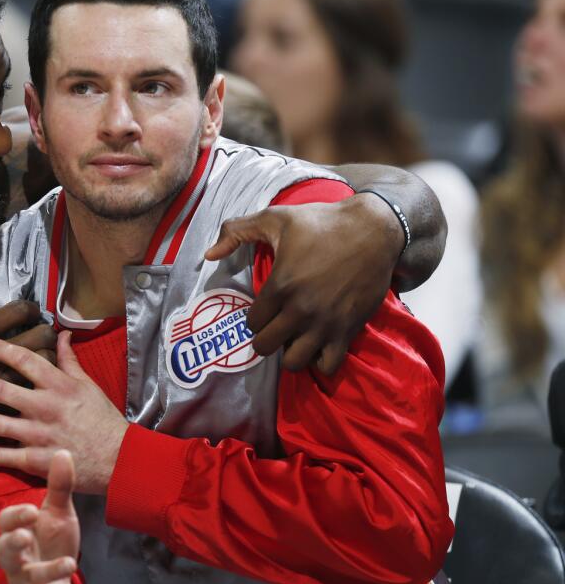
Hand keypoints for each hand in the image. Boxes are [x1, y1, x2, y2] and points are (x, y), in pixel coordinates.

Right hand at [0, 279, 56, 462]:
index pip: (19, 311)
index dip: (30, 307)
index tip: (31, 312)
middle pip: (41, 337)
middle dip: (47, 331)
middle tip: (42, 334)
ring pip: (45, 369)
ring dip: (49, 360)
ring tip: (44, 359)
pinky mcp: (1, 416)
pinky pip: (34, 397)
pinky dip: (38, 390)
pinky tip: (35, 388)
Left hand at [0, 331, 127, 493]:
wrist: (119, 460)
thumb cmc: (102, 420)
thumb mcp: (89, 384)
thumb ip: (69, 360)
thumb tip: (60, 333)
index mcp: (59, 385)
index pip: (25, 360)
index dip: (1, 349)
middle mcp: (45, 407)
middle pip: (1, 390)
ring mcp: (39, 435)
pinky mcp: (36, 461)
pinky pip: (2, 457)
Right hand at [0, 450, 80, 583]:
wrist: (58, 583)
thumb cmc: (51, 543)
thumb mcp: (58, 514)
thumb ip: (59, 487)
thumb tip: (62, 451)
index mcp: (18, 531)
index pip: (7, 521)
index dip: (16, 517)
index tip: (32, 510)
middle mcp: (15, 557)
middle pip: (5, 550)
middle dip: (13, 543)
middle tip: (25, 536)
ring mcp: (24, 583)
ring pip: (24, 578)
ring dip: (44, 571)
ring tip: (70, 563)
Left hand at [204, 194, 403, 374]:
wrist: (374, 230)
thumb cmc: (321, 222)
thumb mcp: (275, 217)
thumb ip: (235, 231)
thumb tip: (209, 255)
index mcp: (280, 285)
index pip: (252, 322)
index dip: (254, 317)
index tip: (264, 309)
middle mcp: (300, 310)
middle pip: (265, 346)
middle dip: (265, 338)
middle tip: (274, 326)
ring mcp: (325, 324)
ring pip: (294, 362)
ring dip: (289, 353)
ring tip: (293, 338)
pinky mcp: (349, 330)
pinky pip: (328, 365)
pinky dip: (320, 360)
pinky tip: (317, 344)